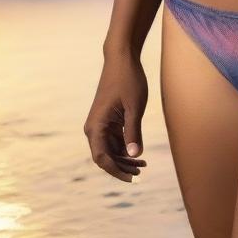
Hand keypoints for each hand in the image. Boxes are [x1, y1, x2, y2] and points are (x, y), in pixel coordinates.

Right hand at [83, 54, 148, 181]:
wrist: (122, 58)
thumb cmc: (128, 80)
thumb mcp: (135, 107)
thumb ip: (133, 132)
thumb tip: (135, 156)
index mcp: (96, 126)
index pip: (102, 158)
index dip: (116, 171)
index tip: (132, 179)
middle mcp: (94, 128)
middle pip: (106, 157)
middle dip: (122, 167)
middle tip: (142, 173)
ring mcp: (100, 124)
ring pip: (110, 151)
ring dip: (125, 159)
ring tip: (143, 166)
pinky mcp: (107, 121)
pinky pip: (114, 141)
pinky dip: (125, 148)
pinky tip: (139, 154)